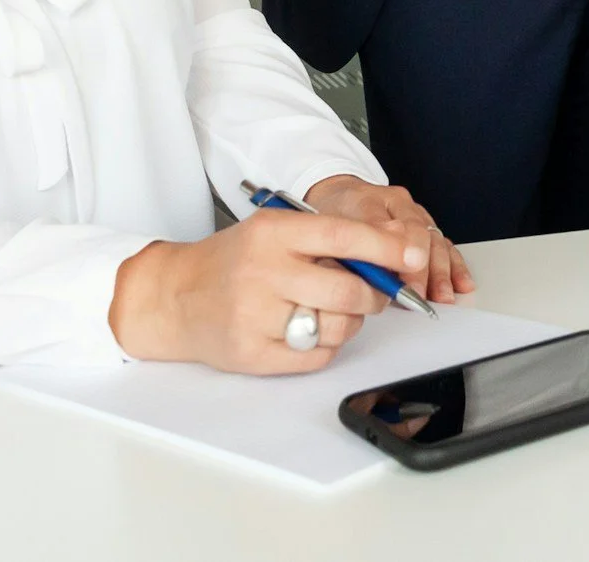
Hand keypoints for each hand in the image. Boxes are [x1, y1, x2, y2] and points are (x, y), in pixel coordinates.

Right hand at [107, 208, 419, 372]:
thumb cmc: (233, 261)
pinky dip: (325, 346)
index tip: (413, 255)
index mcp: (271, 233)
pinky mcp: (253, 353)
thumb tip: (393, 249)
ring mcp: (256, 316)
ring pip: (337, 327)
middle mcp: (263, 272)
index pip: (342, 235)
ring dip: (349, 322)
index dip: (385, 247)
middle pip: (348, 290)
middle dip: (373, 294)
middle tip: (373, 292)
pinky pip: (316, 356)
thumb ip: (327, 238)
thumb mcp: (273, 232)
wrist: (175, 296)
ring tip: (331, 310)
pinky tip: (308, 330)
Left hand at [304, 174, 474, 304]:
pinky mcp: (424, 230)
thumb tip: (380, 264)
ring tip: (444, 297)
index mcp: (377, 200)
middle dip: (426, 270)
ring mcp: (416, 216)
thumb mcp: (332, 223)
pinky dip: (455, 267)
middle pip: (424, 236)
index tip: (405, 283)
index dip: (403, 256)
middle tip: (423, 296)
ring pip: (438, 241)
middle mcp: (402, 206)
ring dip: (443, 272)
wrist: (338, 196)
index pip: (399, 227)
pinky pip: (445, 246)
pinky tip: (462, 284)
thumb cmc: (334, 212)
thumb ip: (355, 241)